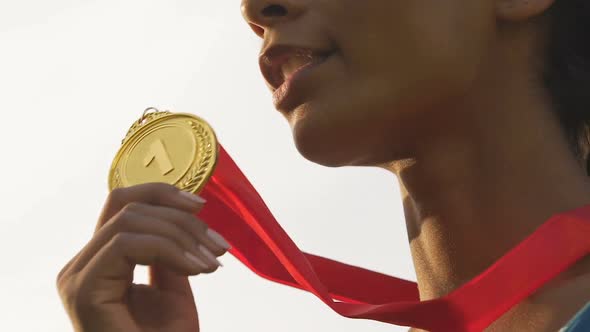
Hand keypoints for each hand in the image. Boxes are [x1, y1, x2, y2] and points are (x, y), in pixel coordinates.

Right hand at [56, 183, 230, 331]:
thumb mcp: (174, 290)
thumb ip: (170, 254)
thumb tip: (185, 218)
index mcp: (101, 262)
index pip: (123, 204)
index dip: (163, 194)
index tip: (203, 207)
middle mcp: (82, 265)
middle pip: (126, 205)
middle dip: (182, 219)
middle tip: (218, 245)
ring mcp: (79, 276)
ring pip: (129, 220)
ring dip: (182, 235)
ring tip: (212, 262)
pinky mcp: (84, 289)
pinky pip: (125, 243)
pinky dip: (170, 249)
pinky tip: (198, 270)